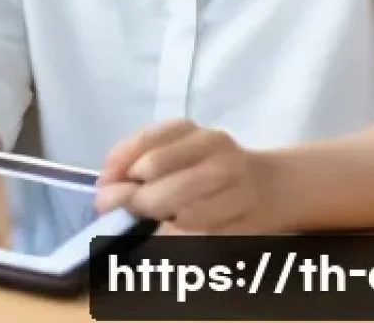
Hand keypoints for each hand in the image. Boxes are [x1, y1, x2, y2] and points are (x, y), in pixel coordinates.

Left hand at [95, 119, 283, 233]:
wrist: (269, 184)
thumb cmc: (204, 165)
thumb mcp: (170, 149)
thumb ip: (134, 159)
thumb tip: (104, 188)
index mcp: (188, 129)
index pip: (145, 143)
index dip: (118, 169)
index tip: (104, 189)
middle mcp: (215, 151)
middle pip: (160, 179)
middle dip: (132, 202)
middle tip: (120, 215)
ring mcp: (236, 187)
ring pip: (183, 213)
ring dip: (156, 226)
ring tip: (147, 227)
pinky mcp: (248, 222)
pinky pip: (206, 239)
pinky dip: (182, 244)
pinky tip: (171, 239)